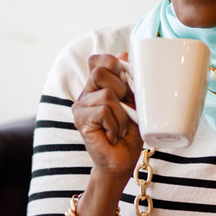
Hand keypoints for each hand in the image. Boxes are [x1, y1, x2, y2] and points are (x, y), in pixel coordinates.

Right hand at [72, 53, 141, 177]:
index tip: (126, 83)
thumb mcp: (135, 103)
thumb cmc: (129, 134)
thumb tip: (123, 53)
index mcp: (97, 87)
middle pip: (101, 72)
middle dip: (122, 91)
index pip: (98, 60)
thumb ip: (128, 80)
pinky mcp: (80, 120)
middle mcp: (85, 94)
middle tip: (126, 111)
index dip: (114, 65)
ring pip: (106, 94)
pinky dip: (115, 124)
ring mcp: (80, 107)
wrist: (122, 162)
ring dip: (121, 115)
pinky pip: (103, 111)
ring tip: (119, 128)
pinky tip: (112, 135)